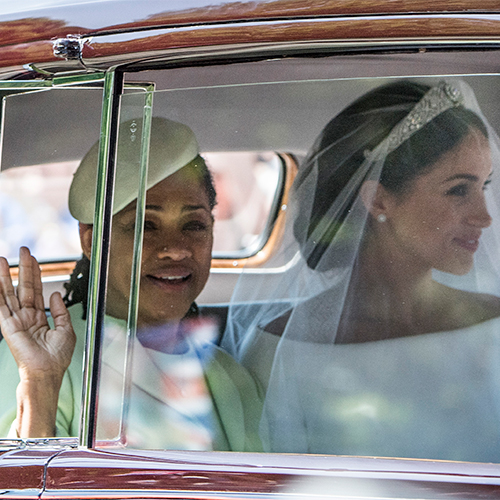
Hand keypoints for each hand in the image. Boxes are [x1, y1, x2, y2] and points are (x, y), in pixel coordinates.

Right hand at [0, 247, 75, 436]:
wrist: (48, 371)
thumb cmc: (57, 356)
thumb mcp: (66, 329)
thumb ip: (60, 310)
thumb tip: (55, 294)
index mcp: (40, 317)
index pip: (36, 290)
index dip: (35, 274)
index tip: (33, 259)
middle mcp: (26, 316)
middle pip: (23, 286)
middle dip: (23, 268)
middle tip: (22, 250)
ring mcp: (16, 320)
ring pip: (9, 292)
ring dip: (4, 275)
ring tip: (1, 258)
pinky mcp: (8, 325)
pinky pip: (0, 305)